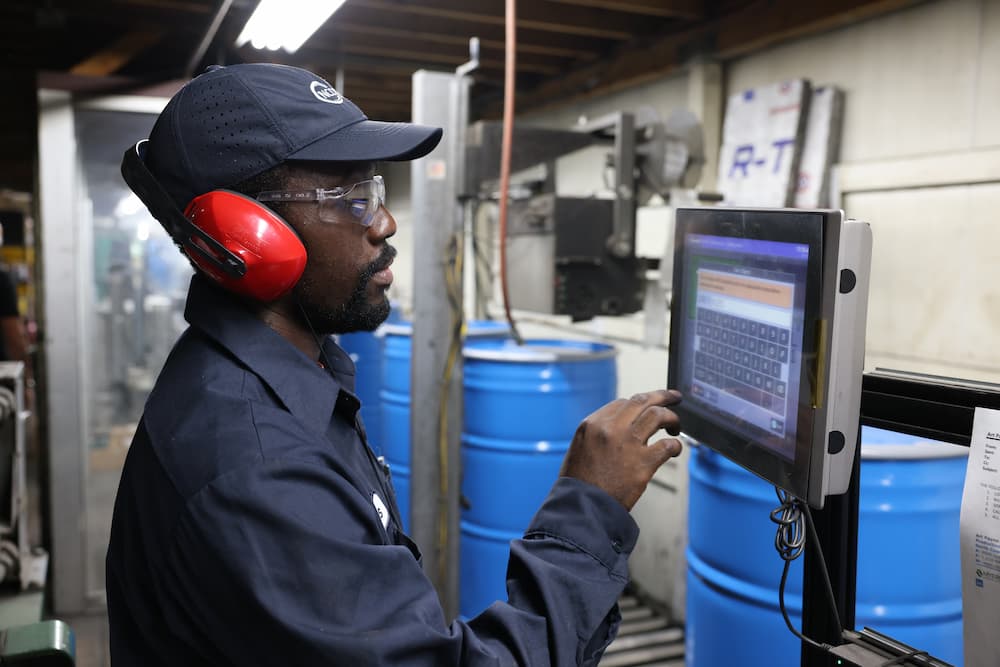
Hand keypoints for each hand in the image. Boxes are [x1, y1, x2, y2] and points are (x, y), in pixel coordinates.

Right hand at [559, 389, 682, 510]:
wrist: (582, 506)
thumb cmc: (579, 482)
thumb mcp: (580, 447)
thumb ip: (599, 434)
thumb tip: (619, 428)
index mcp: (593, 423)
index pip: (622, 403)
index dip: (639, 404)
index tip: (648, 407)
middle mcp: (611, 428)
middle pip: (642, 400)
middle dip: (662, 396)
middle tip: (674, 398)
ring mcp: (628, 443)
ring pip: (658, 415)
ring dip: (671, 418)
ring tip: (675, 426)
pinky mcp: (643, 462)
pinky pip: (668, 445)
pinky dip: (675, 445)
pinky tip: (675, 449)